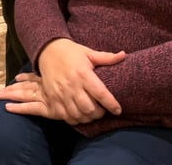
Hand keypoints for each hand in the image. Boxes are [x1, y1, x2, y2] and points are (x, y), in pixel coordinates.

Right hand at [1, 39, 124, 123]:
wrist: (48, 51)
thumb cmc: (72, 52)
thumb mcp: (89, 53)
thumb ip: (107, 58)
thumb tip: (124, 55)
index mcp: (83, 74)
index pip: (100, 93)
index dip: (111, 104)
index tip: (118, 110)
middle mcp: (72, 85)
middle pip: (89, 108)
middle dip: (99, 113)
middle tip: (103, 111)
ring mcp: (61, 94)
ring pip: (78, 115)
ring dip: (88, 118)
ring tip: (93, 114)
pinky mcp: (53, 99)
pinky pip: (65, 116)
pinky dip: (74, 119)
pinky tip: (80, 115)